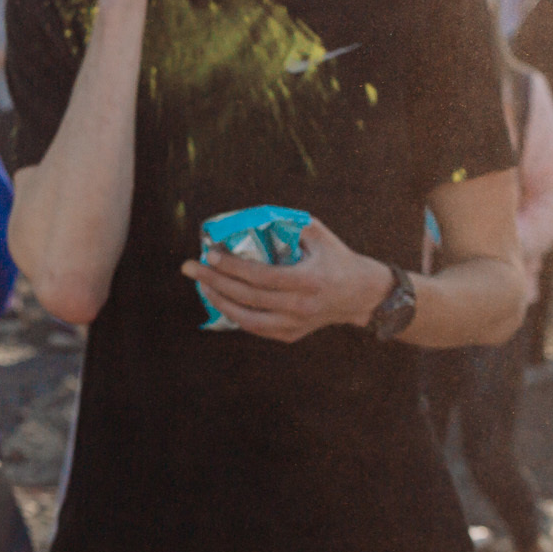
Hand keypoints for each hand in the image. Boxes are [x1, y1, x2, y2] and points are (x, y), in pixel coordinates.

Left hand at [180, 220, 394, 343]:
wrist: (362, 296)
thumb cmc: (337, 259)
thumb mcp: (319, 235)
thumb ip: (290, 223)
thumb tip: (253, 216)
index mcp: (308, 281)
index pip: (261, 276)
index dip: (233, 267)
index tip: (210, 254)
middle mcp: (300, 307)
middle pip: (248, 297)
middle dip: (214, 281)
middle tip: (190, 268)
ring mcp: (295, 325)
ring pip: (246, 319)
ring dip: (218, 301)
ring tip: (200, 284)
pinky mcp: (290, 336)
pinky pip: (254, 328)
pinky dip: (233, 314)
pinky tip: (219, 298)